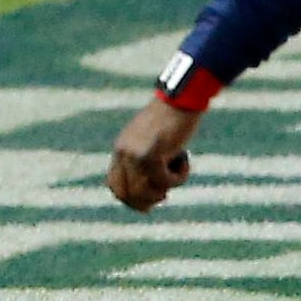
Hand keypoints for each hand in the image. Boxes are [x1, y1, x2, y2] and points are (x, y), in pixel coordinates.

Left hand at [108, 96, 201, 210]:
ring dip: (166, 187)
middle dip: (147, 201)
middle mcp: (123, 153)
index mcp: (121, 149)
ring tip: (178, 168)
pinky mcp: (151, 155)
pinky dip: (180, 177)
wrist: (182, 99)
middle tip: (165, 193)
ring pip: (146, 192)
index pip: (115, 185)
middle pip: (127, 195)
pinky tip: (186, 159)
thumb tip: (149, 191)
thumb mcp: (152, 140)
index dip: (131, 199)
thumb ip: (145, 160)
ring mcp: (135, 155)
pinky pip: (165, 182)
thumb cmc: (172, 118)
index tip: (150, 200)